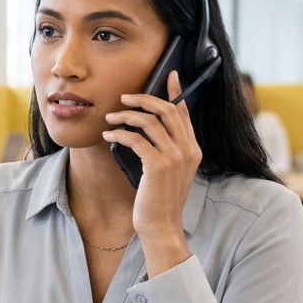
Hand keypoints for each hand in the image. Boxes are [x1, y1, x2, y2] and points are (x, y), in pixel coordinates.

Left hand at [102, 71, 199, 276]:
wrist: (161, 226)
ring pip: (150, 122)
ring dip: (126, 115)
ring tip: (111, 117)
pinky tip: (108, 135)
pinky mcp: (158, 166)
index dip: (175, 91)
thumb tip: (146, 128)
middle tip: (124, 97)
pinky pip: (136, 139)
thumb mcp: (168, 171)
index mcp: (193, 149)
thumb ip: (165, 150)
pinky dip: (120, 133)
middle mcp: (188, 150)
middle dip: (144, 99)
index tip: (168, 75)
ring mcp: (175, 157)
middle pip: (167, 110)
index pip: (184, 113)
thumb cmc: (159, 200)